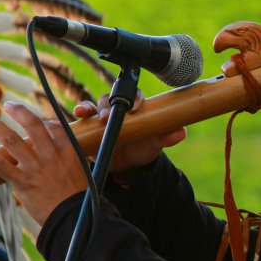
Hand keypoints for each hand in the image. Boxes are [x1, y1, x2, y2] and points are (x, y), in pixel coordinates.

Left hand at [0, 102, 89, 224]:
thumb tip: (60, 156)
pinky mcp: (22, 181)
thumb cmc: (81, 197)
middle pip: (32, 124)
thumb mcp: (82, 171)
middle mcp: (50, 153)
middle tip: (7, 104)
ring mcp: (34, 166)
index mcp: (67, 149)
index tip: (38, 122)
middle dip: (17, 111)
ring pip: (11, 139)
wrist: (74, 216)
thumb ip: (69, 159)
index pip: (53, 126)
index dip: (44, 121)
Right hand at [72, 90, 186, 173]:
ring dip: (93, 108)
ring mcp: (102, 115)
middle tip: (110, 116)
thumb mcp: (156, 143)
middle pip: (112, 98)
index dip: (135, 98)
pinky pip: (83, 114)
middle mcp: (118, 107)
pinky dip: (80, 111)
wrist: (128, 165)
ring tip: (94, 117)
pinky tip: (79, 114)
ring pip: (95, 104)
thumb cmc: (143, 148)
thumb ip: (167, 136)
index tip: (136, 108)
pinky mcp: (89, 125)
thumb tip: (181, 131)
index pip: (135, 95)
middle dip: (110, 105)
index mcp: (136, 107)